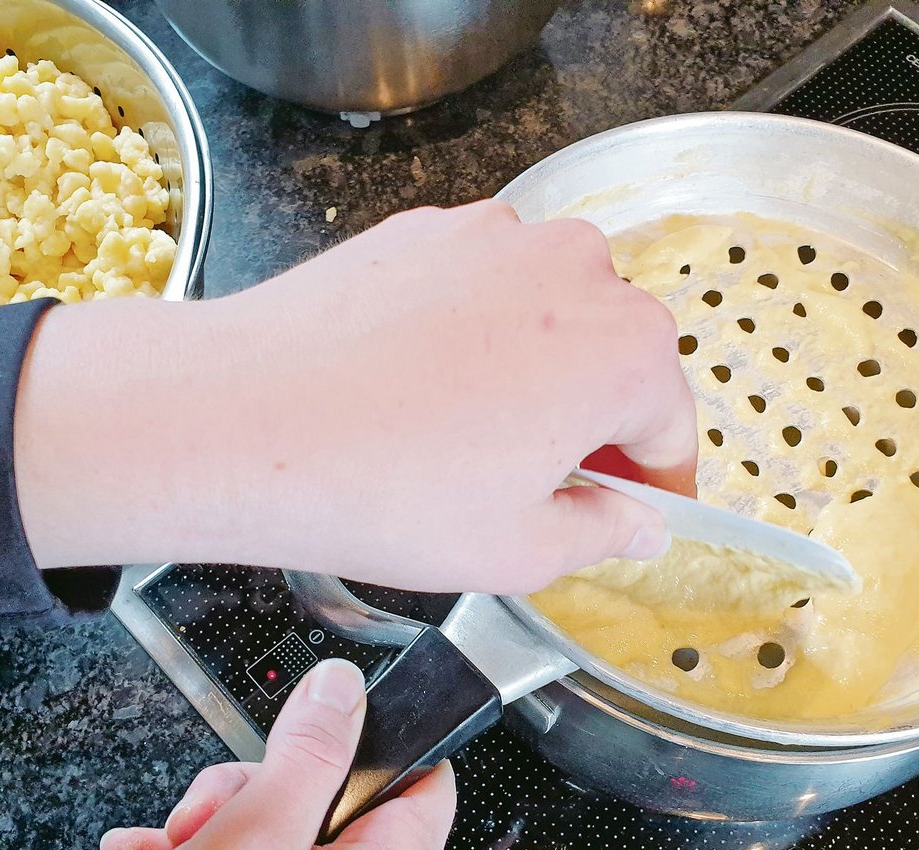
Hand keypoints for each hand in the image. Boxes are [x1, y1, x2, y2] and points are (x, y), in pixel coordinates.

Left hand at [14, 200, 696, 593]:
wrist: (246, 417)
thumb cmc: (383, 488)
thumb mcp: (518, 549)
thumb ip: (603, 533)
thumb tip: (637, 524)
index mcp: (624, 352)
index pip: (672, 426)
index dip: (653, 481)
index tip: (631, 508)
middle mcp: (574, 272)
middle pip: (616, 359)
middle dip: (593, 422)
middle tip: (541, 486)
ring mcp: (497, 239)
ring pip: (549, 318)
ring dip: (533, 373)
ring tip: (467, 440)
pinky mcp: (430, 230)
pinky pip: (483, 290)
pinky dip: (473, 336)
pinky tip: (421, 392)